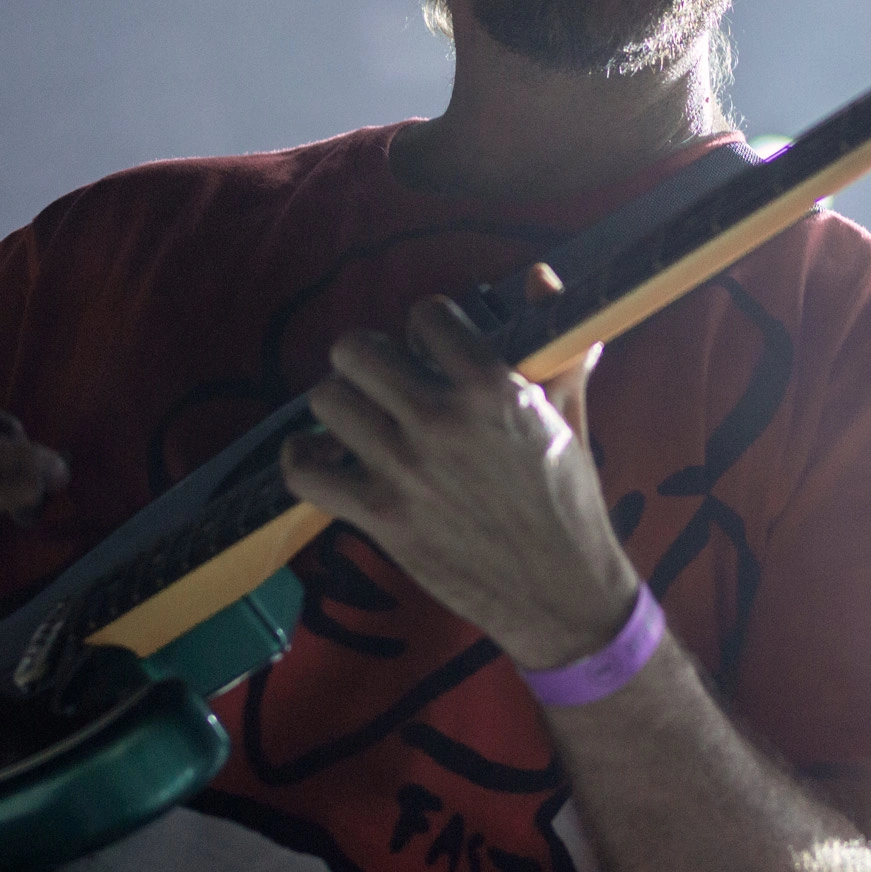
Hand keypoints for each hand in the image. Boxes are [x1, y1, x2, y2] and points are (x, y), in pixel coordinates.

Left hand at [281, 295, 637, 670]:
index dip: (428, 328)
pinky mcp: (381, 517)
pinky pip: (305, 472)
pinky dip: (302, 459)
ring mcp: (405, 469)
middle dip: (367, 357)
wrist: (562, 592)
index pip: (426, 314)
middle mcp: (441, 419)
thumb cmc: (568, 499)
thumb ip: (550, 342)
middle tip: (384, 380)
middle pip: (356, 349)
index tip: (433, 351)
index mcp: (492, 386)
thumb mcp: (568, 413)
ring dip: (341, 405)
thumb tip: (543, 279)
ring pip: (327, 400)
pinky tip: (320, 455)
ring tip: (360, 419)